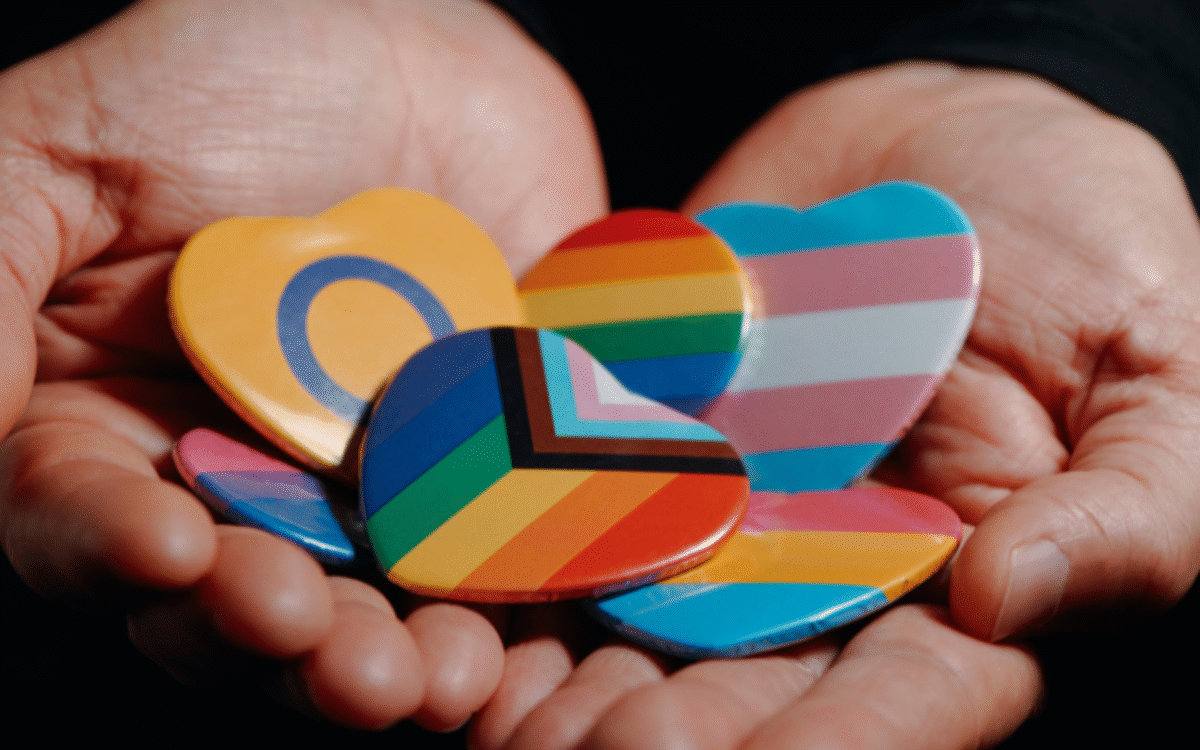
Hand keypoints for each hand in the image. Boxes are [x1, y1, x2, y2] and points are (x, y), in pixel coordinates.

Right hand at [0, 0, 604, 729]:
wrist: (418, 49)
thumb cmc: (228, 76)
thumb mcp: (67, 146)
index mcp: (115, 420)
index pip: (86, 522)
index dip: (115, 551)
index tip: (172, 548)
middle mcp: (244, 478)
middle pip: (240, 598)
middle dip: (279, 636)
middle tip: (325, 646)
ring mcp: (373, 486)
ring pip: (375, 605)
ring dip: (399, 656)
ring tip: (429, 680)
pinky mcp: (484, 473)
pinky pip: (500, 558)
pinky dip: (516, 606)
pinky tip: (527, 638)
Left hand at [469, 62, 1199, 748]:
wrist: (943, 136)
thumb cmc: (1093, 245)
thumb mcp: (1162, 373)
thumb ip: (1121, 511)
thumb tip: (1003, 603)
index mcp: (950, 585)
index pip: (895, 703)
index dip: (822, 745)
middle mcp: (818, 566)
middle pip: (740, 686)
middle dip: (664, 733)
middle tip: (589, 748)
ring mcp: (718, 500)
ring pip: (634, 620)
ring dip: (564, 677)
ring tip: (501, 704)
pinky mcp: (639, 426)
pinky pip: (568, 502)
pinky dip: (514, 554)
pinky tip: (462, 598)